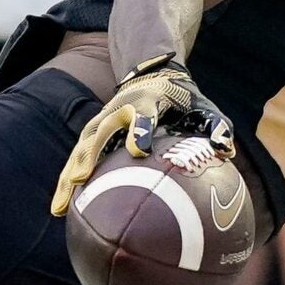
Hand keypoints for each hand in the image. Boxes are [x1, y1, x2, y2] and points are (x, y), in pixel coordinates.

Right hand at [50, 54, 224, 216]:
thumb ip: (214, 126)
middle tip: (81, 180)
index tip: (138, 150)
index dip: (139, 129)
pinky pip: (78, 159)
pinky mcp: (93, 134)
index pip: (142, 115)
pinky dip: (68, 182)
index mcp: (147, 101)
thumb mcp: (202, 106)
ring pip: (80, 150)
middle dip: (89, 156)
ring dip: (68, 177)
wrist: (153, 73)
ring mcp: (101, 122)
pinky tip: (61, 211)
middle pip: (98, 134)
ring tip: (59, 207)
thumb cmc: (182, 98)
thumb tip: (226, 151)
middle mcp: (118, 111)